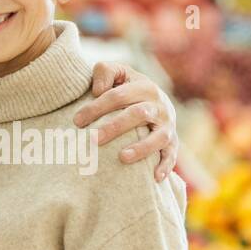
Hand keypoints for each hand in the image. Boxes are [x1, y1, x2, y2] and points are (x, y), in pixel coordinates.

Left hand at [73, 63, 178, 181]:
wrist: (156, 100)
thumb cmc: (127, 89)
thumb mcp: (118, 73)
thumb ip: (105, 72)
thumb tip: (98, 91)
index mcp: (144, 87)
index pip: (118, 96)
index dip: (97, 107)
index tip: (77, 121)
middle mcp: (159, 106)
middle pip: (138, 114)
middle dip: (114, 127)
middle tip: (92, 140)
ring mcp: (168, 125)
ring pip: (159, 137)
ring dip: (142, 148)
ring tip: (122, 158)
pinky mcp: (173, 142)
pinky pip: (172, 155)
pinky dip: (166, 166)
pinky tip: (155, 178)